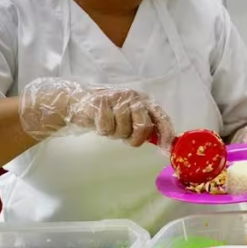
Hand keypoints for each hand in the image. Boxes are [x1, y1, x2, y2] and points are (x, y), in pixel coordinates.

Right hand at [19, 78, 174, 147]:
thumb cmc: (109, 114)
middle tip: (125, 138)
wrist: (79, 103)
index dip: (166, 134)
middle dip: (134, 138)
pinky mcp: (101, 101)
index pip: (161, 117)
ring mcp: (118, 97)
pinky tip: (99, 123)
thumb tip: (164, 145)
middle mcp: (134, 97)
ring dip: (115, 134)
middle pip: (143, 127)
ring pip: (123, 129)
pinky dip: (103, 131)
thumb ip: (145, 127)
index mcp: (145, 101)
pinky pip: (107, 127)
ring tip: (109, 126)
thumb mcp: (130, 119)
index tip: (165, 150)